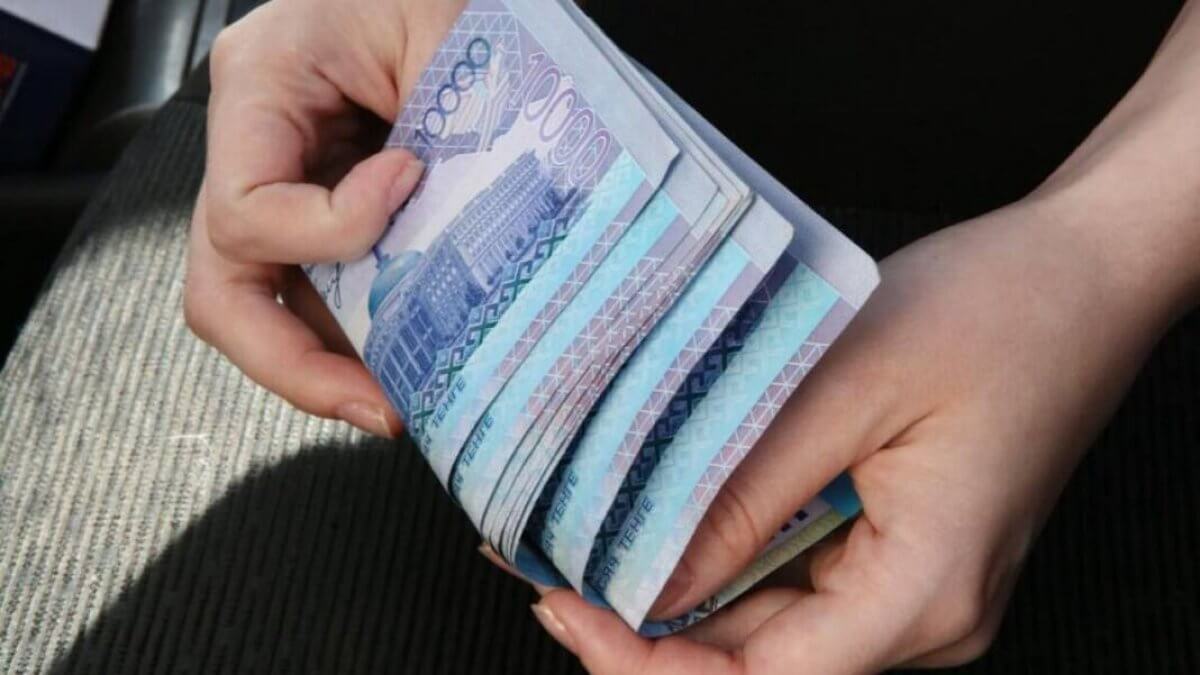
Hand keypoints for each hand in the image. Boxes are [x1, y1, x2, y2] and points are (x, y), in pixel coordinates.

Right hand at [184, 0, 463, 435]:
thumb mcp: (443, 32)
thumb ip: (438, 132)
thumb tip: (447, 240)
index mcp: (262, 81)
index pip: (249, 205)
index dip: (331, 228)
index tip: (411, 188)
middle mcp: (254, 144)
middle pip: (224, 286)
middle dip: (297, 363)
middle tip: (379, 406)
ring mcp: (281, 183)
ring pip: (262, 307)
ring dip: (331, 365)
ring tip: (404, 398)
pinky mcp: (321, 209)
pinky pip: (316, 293)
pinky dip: (359, 336)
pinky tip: (412, 358)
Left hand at [526, 3, 1199, 669]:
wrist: (1082, 275)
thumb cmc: (996, 311)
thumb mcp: (850, 387)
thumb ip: (747, 493)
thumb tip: (649, 576)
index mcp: (926, 592)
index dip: (648, 664)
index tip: (566, 607)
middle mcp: (927, 614)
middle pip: (758, 665)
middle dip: (644, 627)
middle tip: (549, 564)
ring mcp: (915, 588)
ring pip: (768, 629)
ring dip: (676, 594)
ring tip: (586, 538)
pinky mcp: (900, 553)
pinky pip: (795, 584)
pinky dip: (722, 561)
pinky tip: (664, 521)